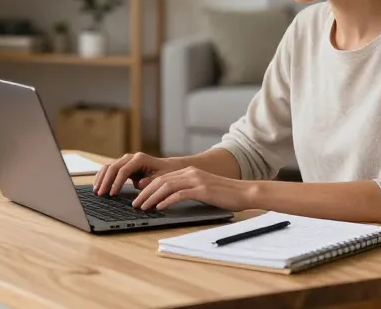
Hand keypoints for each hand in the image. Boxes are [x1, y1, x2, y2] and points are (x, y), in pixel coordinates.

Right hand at [93, 152, 181, 195]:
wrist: (167, 167)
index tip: (112, 194)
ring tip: (96, 191)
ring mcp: (125, 160)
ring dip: (101, 179)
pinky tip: (98, 185)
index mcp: (140, 159)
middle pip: (113, 167)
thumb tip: (139, 184)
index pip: (124, 170)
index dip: (116, 183)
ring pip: (108, 167)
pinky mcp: (123, 165)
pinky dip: (103, 177)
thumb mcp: (161, 178)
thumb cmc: (165, 173)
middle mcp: (131, 157)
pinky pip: (109, 169)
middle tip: (100, 194)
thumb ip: (150, 181)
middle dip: (105, 181)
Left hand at [132, 166, 253, 211]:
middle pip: (161, 180)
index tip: (138, 196)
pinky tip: (160, 207)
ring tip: (143, 207)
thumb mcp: (203, 189)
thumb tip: (170, 199)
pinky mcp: (202, 190)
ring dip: (152, 197)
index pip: (163, 178)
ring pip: (167, 186)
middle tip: (135, 203)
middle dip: (145, 193)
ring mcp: (197, 180)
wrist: (245, 192)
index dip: (148, 187)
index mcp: (190, 172)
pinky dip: (167, 201)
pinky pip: (180, 194)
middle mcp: (191, 173)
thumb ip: (188, 190)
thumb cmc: (225, 194)